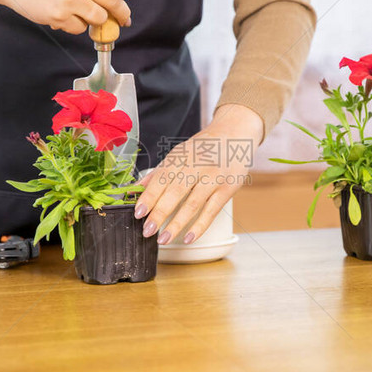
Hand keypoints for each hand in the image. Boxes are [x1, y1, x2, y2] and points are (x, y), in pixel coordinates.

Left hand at [134, 104, 263, 244]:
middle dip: (159, 213)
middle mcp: (197, 165)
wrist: (235, 133)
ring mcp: (214, 177)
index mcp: (181, 156)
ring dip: (177, 224)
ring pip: (193, 204)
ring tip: (164, 239)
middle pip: (175, 192)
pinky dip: (199, 226)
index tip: (138, 213)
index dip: (149, 197)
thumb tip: (135, 190)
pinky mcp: (228, 188)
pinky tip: (188, 238)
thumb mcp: (179, 153)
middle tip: (147, 230)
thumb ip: (158, 172)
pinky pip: (212, 211)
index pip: (161, 178)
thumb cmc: (204, 147)